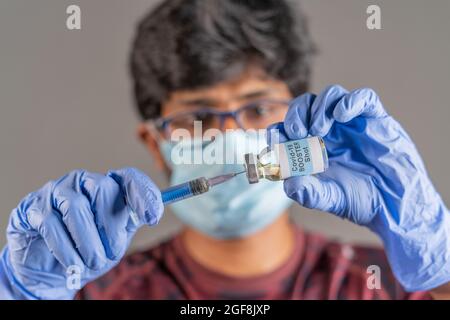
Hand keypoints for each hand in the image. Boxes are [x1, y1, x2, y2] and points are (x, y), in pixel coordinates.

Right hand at [0, 168, 162, 298]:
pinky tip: (71, 264)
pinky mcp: (32, 208)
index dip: (143, 194)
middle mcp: (82, 182)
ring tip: (92, 263)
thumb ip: (129, 222)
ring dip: (88, 241)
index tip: (152, 217)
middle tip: (112, 254)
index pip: (129, 178)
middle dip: (110, 226)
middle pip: (103, 187)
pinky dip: (64, 248)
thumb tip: (152, 212)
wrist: (49, 272)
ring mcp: (56, 192)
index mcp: (107, 187)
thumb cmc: (86, 250)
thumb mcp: (114, 238)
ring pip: (76, 206)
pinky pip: (50, 223)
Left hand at [268, 85, 449, 291]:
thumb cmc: (361, 201)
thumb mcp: (330, 199)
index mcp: (312, 147)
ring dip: (319, 108)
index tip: (276, 138)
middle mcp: (329, 132)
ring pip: (330, 96)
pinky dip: (350, 102)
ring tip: (318, 129)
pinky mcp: (375, 119)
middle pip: (304, 106)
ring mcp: (351, 124)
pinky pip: (363, 98)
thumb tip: (288, 183)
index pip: (288, 128)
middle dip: (295, 114)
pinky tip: (341, 116)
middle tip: (297, 132)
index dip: (279, 129)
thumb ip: (308, 192)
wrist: (396, 205)